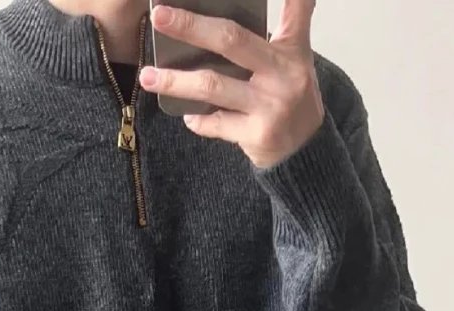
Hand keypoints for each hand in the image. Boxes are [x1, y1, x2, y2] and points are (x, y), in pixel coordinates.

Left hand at [142, 0, 324, 170]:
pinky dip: (198, 119)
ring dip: (176, 81)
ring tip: (147, 76)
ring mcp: (269, 108)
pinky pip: (216, 124)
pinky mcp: (257, 136)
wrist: (306, 153)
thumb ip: (294, 19)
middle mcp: (282, 76)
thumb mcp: (298, 54)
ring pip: (213, 86)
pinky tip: (187, 115)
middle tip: (158, 17)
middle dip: (191, 27)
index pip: (292, 11)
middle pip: (230, 41)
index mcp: (290, 51)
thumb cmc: (294, 95)